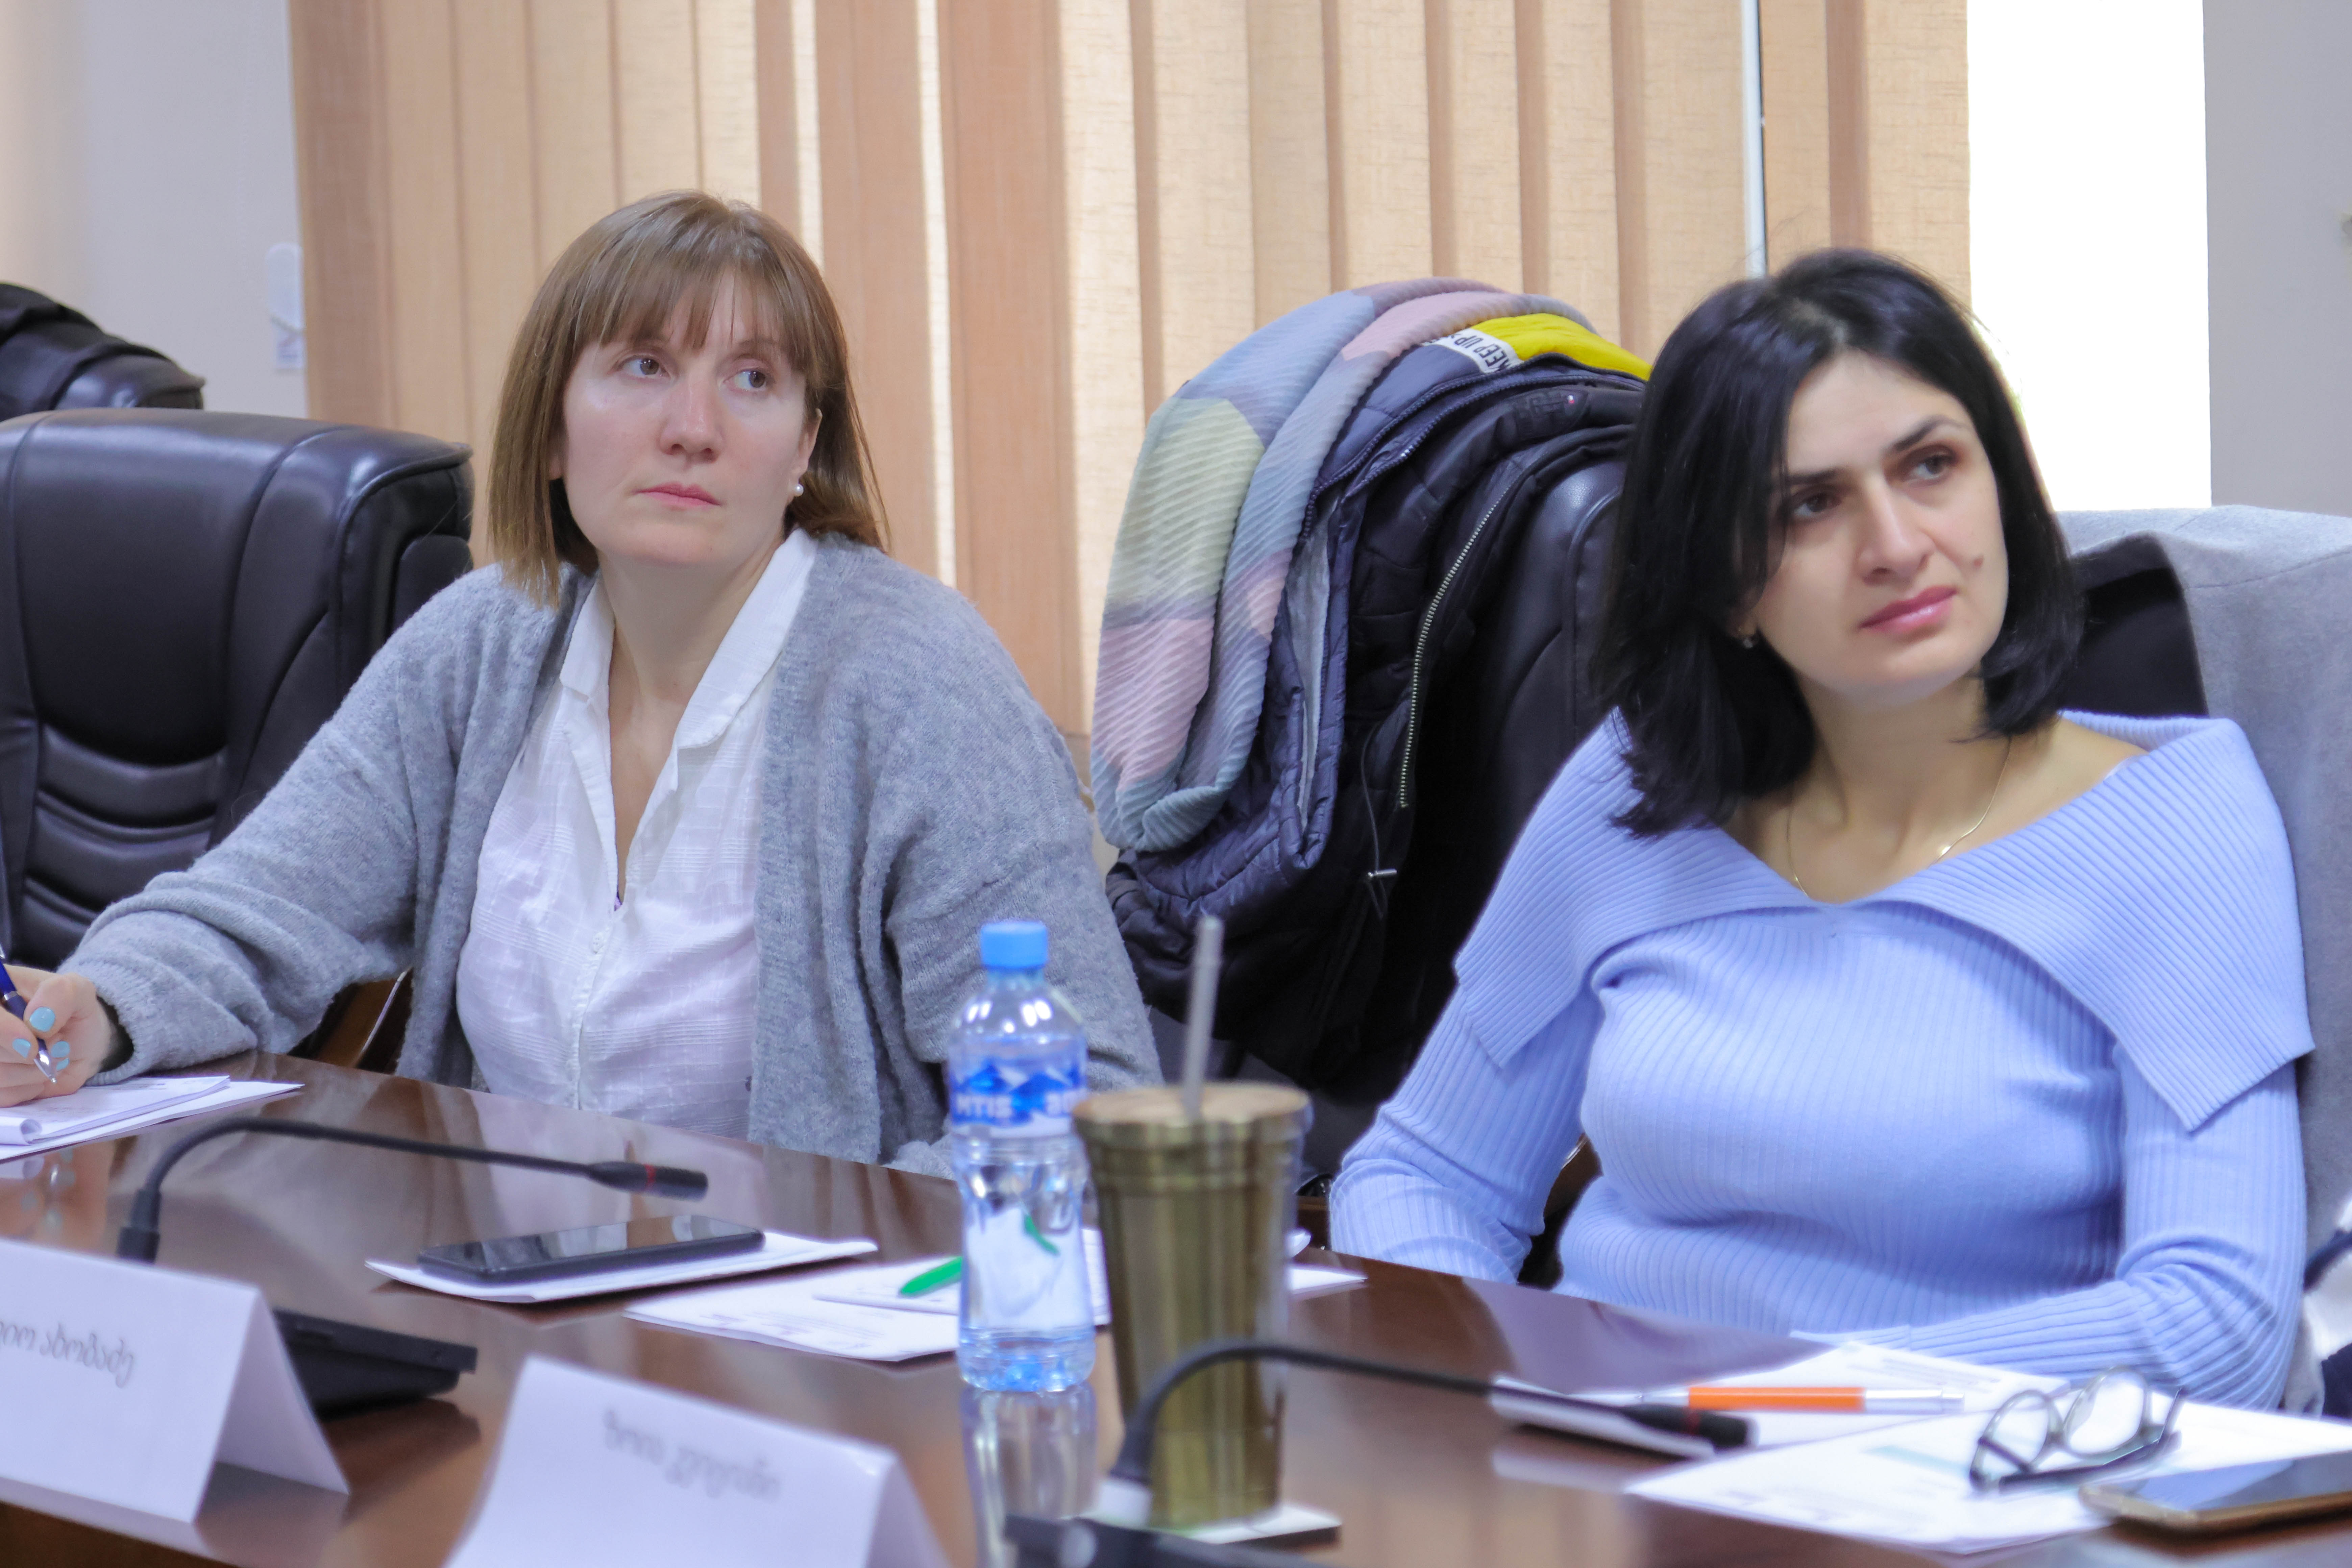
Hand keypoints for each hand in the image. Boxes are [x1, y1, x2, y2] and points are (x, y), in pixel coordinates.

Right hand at [0, 967, 114, 1106]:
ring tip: (52, 1057)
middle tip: (58, 1045)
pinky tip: (37, 1074)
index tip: (32, 1042)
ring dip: (33, 1072)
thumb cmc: (70, 1013)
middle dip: (29, 1055)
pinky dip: (28, 1088)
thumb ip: (60, 994)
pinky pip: (2, 1096)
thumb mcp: (77, 990)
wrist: (77, 1045)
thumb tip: (37, 1020)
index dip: (3, 1031)